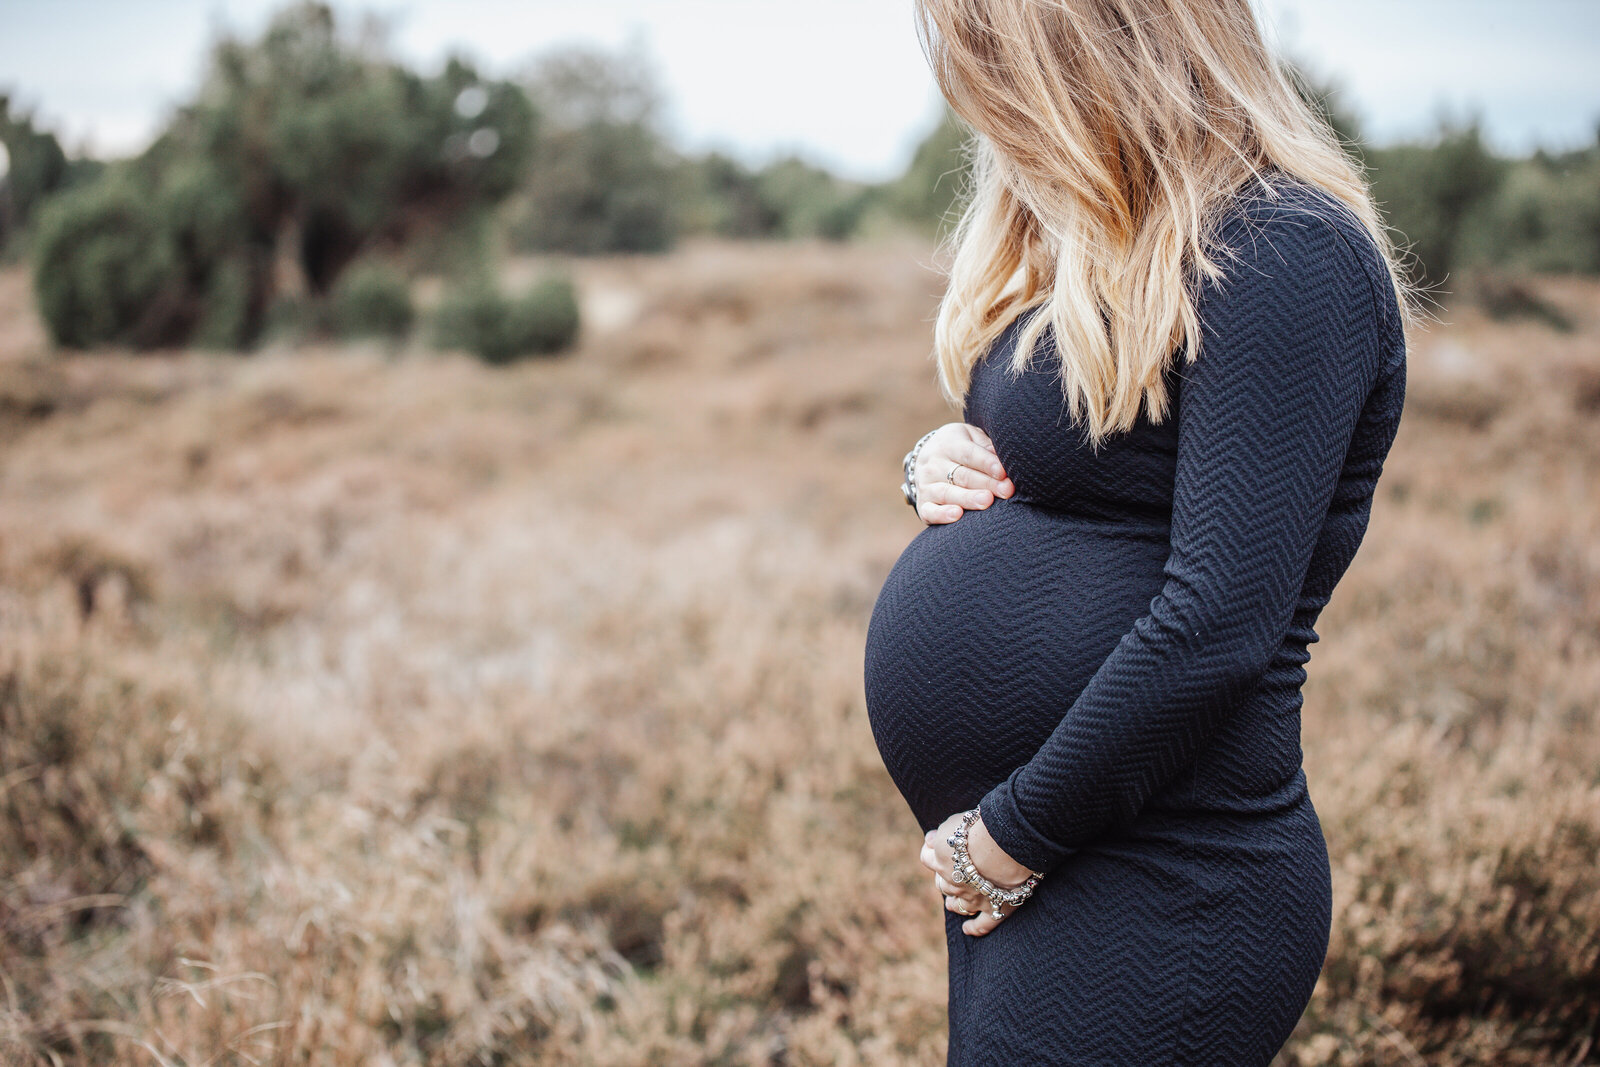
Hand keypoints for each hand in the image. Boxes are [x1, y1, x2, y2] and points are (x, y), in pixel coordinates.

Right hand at [913, 423, 1013, 524]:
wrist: (926, 457)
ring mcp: (926, 485)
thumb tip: (1004, 460)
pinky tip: (957, 515)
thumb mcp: (971, 437)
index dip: (986, 463)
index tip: (1003, 472)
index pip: (968, 454)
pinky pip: (929, 511)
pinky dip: (941, 515)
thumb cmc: (959, 448)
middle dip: (986, 484)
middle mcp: (934, 465)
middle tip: (1006, 491)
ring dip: (968, 498)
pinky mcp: (923, 504)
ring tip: (986, 501)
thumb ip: (986, 447)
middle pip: (962, 475)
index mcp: (948, 444)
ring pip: (947, 493)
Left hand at [920, 810, 1035, 936]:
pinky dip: (975, 928)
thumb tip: (931, 840)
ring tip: (956, 898)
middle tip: (955, 868)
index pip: (926, 857)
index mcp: (941, 860)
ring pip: (956, 905)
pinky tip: (968, 929)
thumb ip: (941, 834)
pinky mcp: (994, 908)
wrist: (1006, 843)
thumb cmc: (981, 827)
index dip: (932, 850)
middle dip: (944, 876)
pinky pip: (982, 925)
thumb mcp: (954, 823)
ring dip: (954, 901)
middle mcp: (953, 882)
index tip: (938, 843)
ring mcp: (972, 898)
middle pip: (940, 883)